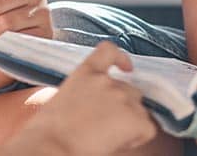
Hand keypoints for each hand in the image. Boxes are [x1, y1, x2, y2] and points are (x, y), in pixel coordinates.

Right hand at [2, 42, 156, 154]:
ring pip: (140, 111)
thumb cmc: (49, 131)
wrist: (52, 145)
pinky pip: (147, 129)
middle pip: (130, 91)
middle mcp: (107, 81)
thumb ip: (85, 93)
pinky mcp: (134, 118)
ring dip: (130, 123)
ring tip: (108, 138)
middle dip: (123, 107)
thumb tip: (99, 107)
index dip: (122, 59)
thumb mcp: (62, 99)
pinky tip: (117, 144)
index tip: (127, 68)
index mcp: (86, 72)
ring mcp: (122, 97)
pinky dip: (137, 138)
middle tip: (105, 127)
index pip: (109, 51)